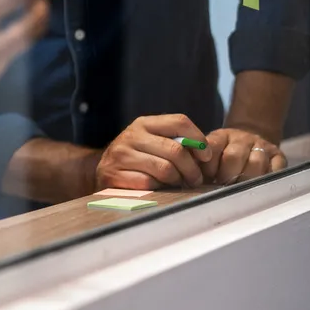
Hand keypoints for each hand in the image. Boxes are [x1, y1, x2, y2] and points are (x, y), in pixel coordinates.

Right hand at [96, 114, 213, 189]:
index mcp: (144, 123)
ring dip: (178, 180)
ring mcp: (121, 155)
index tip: (206, 156)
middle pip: (175, 150)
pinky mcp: (115, 174)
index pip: (179, 121)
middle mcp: (131, 135)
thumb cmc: (137, 158)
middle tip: (196, 179)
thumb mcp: (152, 142)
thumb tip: (205, 153)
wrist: (103, 171)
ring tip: (180, 184)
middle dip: (192, 168)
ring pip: (165, 169)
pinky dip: (159, 188)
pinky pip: (149, 183)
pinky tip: (160, 188)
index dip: (198, 139)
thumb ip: (175, 142)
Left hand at [201, 127, 286, 184]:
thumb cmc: (226, 152)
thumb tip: (191, 181)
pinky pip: (275, 169)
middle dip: (226, 176)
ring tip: (238, 189)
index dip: (207, 165)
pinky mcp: (279, 156)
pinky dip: (265, 179)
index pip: (212, 147)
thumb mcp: (211, 152)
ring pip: (255, 164)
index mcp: (222, 136)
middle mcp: (243, 138)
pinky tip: (257, 187)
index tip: (205, 178)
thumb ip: (202, 163)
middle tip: (222, 186)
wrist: (252, 137)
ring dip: (245, 180)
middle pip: (233, 157)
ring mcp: (262, 146)